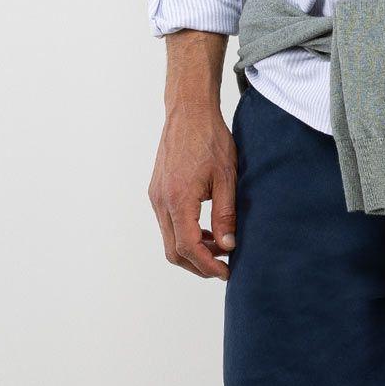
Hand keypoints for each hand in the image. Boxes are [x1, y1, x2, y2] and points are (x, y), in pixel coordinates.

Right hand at [150, 98, 238, 279]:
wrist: (189, 113)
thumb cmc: (210, 140)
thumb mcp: (227, 178)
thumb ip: (226, 215)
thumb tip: (228, 246)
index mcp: (178, 199)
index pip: (188, 247)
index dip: (207, 265)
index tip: (226, 272)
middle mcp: (161, 201)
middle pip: (174, 251)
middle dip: (198, 264)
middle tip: (224, 265)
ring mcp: (156, 197)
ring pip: (169, 239)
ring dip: (193, 249)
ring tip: (220, 245)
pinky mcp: (157, 192)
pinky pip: (168, 224)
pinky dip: (186, 234)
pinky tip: (207, 229)